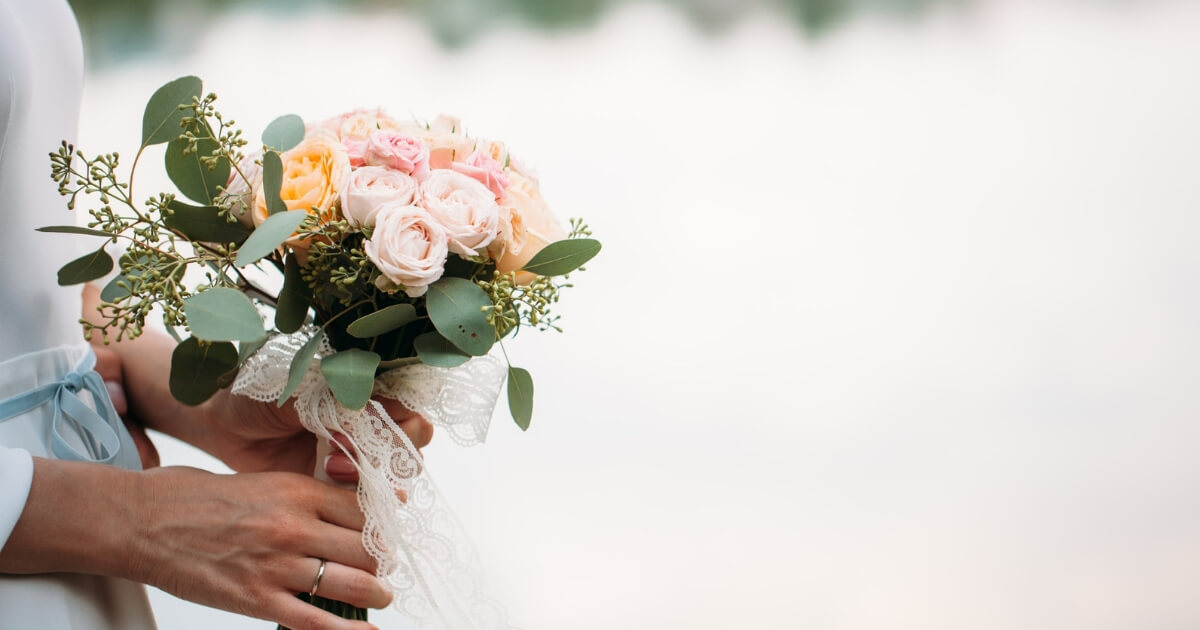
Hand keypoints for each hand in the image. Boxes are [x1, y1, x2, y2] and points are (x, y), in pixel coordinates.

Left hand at [81, 282, 433, 480]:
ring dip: (373, 478)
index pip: (410, 406)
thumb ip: (338, 402)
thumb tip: (377, 412)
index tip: (368, 424)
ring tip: (332, 471)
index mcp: (366, 390)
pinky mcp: (335, 484)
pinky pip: (363, 497)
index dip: (398, 420)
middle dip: (389, 453)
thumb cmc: (256, 392)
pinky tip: (332, 489)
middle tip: (344, 454)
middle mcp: (368, 422)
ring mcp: (355, 454)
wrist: (217, 422)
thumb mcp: (298, 390)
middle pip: (412, 442)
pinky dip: (358, 499)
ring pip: (394, 474)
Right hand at [130, 467, 388, 629]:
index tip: (389, 532)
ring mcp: (277, 566)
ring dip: (376, 592)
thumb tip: (346, 505)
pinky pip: (317, 622)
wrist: (143, 522)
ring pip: (353, 583)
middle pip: (367, 548)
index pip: (365, 509)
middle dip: (383, 560)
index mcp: (296, 491)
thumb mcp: (262, 482)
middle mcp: (293, 526)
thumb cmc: (198, 499)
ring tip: (380, 594)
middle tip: (384, 565)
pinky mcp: (257, 600)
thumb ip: (304, 495)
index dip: (384, 524)